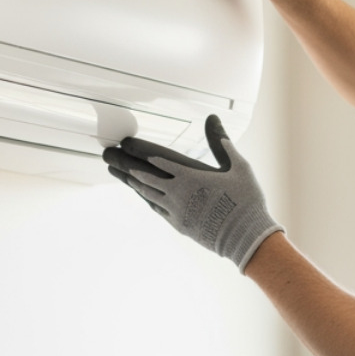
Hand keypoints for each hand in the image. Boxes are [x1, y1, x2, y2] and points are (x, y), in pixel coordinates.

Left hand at [103, 115, 281, 270]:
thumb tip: (212, 118)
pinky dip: (146, 197)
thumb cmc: (245, 200)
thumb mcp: (237, 166)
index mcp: (189, 176)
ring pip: (146, 193)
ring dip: (131, 181)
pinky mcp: (179, 224)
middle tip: (108, 155)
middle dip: (124, 164)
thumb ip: (221, 141)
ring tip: (117, 172)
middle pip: (143, 175)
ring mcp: (175, 210)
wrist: (245, 237)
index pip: (156, 159)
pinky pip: (156, 207)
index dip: (138, 151)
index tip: (124, 143)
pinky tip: (140, 193)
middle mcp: (177, 193)